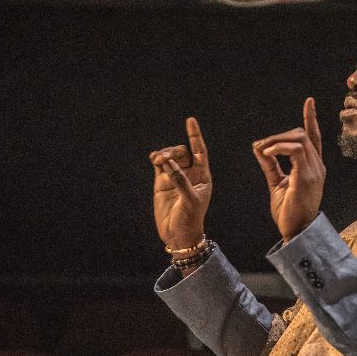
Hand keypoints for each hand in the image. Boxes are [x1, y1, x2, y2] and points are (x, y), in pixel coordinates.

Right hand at [150, 117, 211, 249]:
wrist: (178, 234)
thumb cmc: (190, 219)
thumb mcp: (189, 200)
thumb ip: (180, 181)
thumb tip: (168, 163)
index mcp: (203, 176)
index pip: (200, 151)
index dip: (195, 136)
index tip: (190, 120)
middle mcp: (190, 174)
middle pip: (182, 152)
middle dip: (173, 151)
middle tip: (163, 159)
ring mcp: (175, 177)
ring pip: (169, 157)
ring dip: (163, 155)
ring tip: (157, 160)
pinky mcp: (162, 183)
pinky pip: (159, 166)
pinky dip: (156, 159)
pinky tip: (153, 158)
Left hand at [253, 97, 325, 241]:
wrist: (297, 232)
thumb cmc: (289, 211)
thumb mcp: (277, 183)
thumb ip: (270, 164)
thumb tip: (258, 147)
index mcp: (313, 166)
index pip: (314, 136)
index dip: (311, 118)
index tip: (309, 102)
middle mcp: (317, 165)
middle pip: (302, 134)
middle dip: (278, 135)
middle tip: (260, 146)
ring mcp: (314, 170)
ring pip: (298, 138)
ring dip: (276, 140)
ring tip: (262, 150)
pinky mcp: (306, 176)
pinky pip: (294, 150)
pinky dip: (278, 147)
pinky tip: (266, 153)